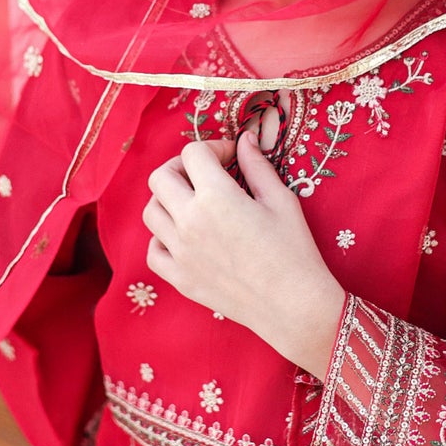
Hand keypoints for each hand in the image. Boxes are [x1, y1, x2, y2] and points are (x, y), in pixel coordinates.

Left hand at [143, 131, 345, 379]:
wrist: (293, 305)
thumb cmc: (294, 251)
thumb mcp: (281, 201)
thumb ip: (257, 166)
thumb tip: (244, 139)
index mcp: (216, 197)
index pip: (192, 153)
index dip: (213, 148)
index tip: (230, 158)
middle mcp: (189, 222)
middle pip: (160, 177)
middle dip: (181, 167)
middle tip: (204, 174)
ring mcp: (180, 252)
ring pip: (150, 211)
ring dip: (168, 200)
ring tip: (193, 203)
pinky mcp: (180, 278)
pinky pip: (153, 251)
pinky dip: (162, 238)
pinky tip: (184, 237)